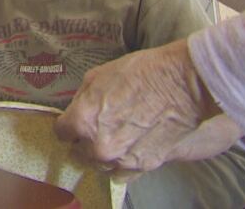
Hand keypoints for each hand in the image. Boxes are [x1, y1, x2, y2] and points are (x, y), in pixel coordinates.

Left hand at [54, 39, 241, 173]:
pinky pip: (121, 173)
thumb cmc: (141, 72)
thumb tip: (75, 110)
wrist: (182, 84)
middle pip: (79, 151)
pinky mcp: (142, 166)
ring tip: (115, 137)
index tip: (74, 122)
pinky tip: (128, 148)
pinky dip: (121, 163)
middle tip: (97, 127)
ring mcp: (121, 160)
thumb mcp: (98, 74)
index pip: (61, 132)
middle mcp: (98, 146)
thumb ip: (82, 99)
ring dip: (102, 153)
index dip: (68, 124)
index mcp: (83, 121)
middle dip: (84, 140)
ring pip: (99, 165)